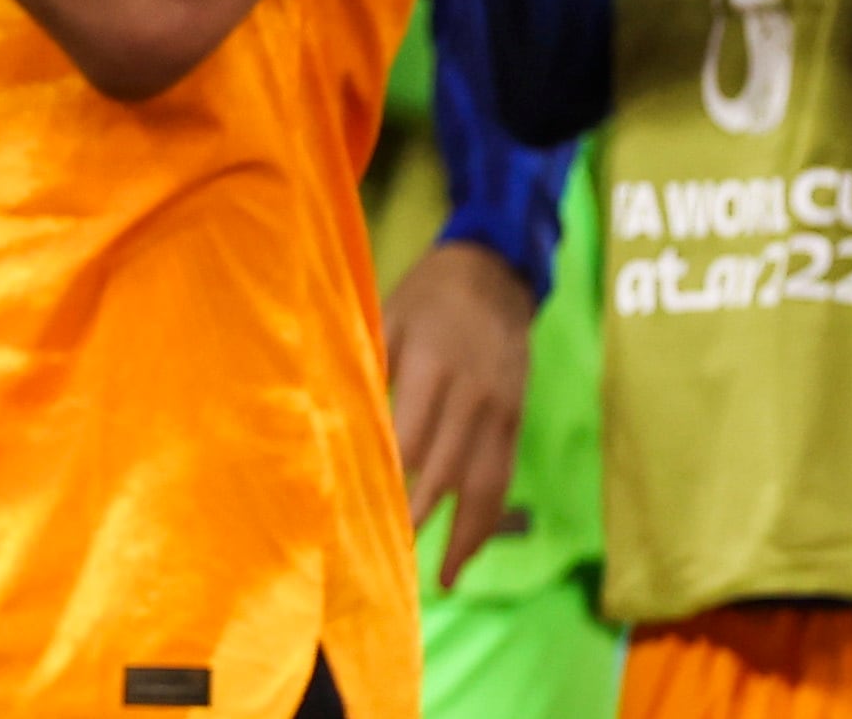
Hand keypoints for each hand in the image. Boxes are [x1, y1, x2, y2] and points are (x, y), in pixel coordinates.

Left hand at [388, 238, 536, 589]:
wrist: (496, 273)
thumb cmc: (427, 295)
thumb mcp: (388, 315)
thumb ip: (369, 366)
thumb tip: (336, 418)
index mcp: (433, 364)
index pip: (408, 437)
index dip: (388, 481)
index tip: (363, 517)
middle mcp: (472, 393)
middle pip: (444, 468)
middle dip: (418, 518)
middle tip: (390, 564)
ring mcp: (499, 410)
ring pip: (483, 484)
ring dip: (463, 535)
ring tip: (443, 579)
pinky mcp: (515, 420)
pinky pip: (503, 476)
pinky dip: (487, 518)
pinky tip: (469, 548)